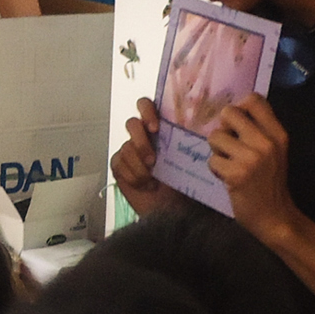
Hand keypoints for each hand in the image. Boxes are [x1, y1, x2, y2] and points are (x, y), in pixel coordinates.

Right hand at [111, 98, 184, 215]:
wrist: (167, 207)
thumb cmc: (180, 182)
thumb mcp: (186, 160)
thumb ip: (183, 143)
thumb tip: (195, 130)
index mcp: (158, 128)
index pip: (145, 106)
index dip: (146, 111)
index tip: (155, 128)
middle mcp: (141, 136)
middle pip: (131, 124)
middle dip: (141, 141)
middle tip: (152, 160)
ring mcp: (128, 150)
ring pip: (126, 148)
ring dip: (140, 166)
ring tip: (152, 179)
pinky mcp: (118, 164)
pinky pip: (119, 164)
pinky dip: (133, 176)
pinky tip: (144, 185)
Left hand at [207, 94, 302, 242]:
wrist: (275, 217)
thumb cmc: (270, 182)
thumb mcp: (275, 151)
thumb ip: (258, 130)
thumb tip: (229, 111)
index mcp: (278, 134)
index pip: (254, 100)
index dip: (239, 108)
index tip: (238, 126)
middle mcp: (266, 142)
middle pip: (229, 113)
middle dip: (223, 129)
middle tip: (230, 146)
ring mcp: (251, 158)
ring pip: (215, 137)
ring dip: (217, 152)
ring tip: (230, 164)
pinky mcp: (236, 174)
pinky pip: (212, 160)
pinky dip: (216, 170)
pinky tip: (228, 178)